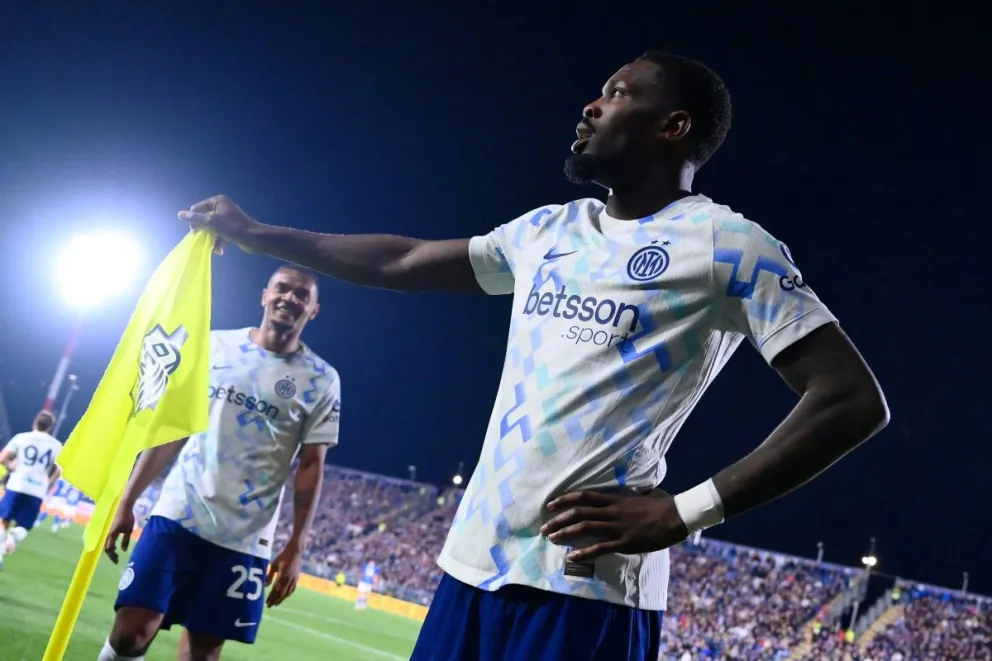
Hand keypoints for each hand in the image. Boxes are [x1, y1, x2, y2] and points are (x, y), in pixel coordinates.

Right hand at [103, 505, 135, 564]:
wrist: (122, 505)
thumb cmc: (127, 517)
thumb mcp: (129, 530)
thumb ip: (125, 540)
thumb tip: (123, 550)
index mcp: (111, 534)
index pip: (109, 549)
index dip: (112, 556)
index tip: (117, 561)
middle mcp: (105, 533)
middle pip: (105, 547)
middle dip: (110, 554)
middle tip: (116, 559)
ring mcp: (104, 530)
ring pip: (103, 543)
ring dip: (108, 549)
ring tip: (115, 553)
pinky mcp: (104, 528)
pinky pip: (104, 538)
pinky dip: (107, 544)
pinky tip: (113, 545)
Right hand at [178, 195, 259, 254]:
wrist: (254, 239)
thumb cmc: (233, 228)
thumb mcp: (211, 222)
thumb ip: (195, 218)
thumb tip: (179, 214)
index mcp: (217, 201)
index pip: (196, 208)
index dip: (194, 221)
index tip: (196, 232)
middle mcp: (222, 207)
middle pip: (203, 219)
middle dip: (204, 232)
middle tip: (203, 241)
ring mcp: (226, 218)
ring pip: (211, 229)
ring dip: (211, 239)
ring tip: (214, 249)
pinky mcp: (230, 228)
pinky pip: (219, 234)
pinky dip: (218, 242)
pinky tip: (220, 250)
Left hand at [265, 544, 302, 607]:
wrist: (295, 552)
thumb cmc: (283, 557)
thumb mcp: (274, 565)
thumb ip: (269, 576)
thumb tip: (264, 586)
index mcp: (282, 576)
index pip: (275, 590)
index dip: (271, 597)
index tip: (266, 603)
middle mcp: (289, 580)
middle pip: (281, 593)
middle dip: (275, 600)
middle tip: (270, 606)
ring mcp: (294, 580)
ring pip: (287, 593)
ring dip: (281, 599)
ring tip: (276, 603)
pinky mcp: (297, 579)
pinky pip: (292, 589)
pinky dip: (288, 594)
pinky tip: (285, 596)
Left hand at [540, 489, 688, 561]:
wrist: (676, 516)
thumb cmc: (661, 504)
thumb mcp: (639, 495)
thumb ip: (626, 496)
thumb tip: (622, 493)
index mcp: (615, 499)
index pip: (584, 496)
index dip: (565, 499)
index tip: (550, 504)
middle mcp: (612, 511)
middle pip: (579, 512)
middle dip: (559, 519)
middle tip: (544, 527)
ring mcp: (617, 527)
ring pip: (585, 528)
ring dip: (565, 533)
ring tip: (551, 538)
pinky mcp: (625, 542)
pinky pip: (600, 548)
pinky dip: (584, 552)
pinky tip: (572, 556)